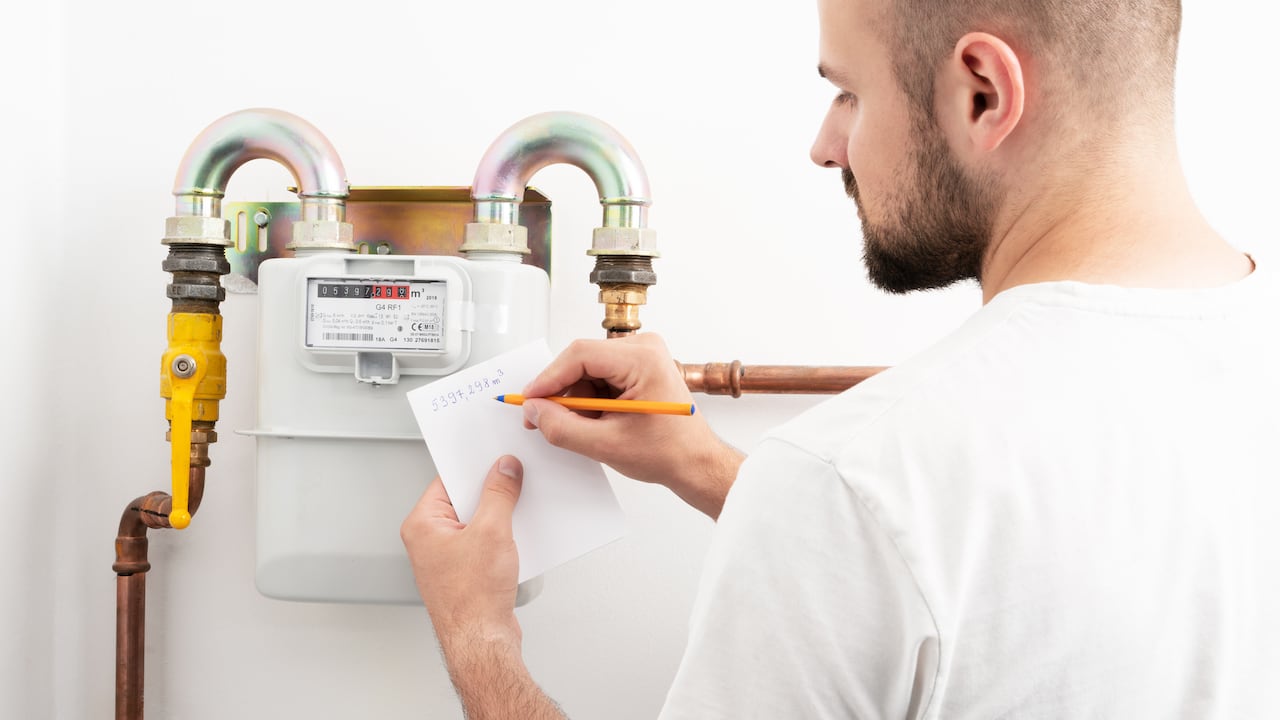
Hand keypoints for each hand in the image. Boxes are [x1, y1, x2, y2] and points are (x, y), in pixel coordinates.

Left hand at [401, 456, 522, 656]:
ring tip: (515, 518)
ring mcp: (446, 558)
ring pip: (476, 523)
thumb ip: (499, 493)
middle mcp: (429, 541)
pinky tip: (515, 540)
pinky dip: (500, 538)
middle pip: (463, 501)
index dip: (474, 469)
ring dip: (498, 518)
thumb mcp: (493, 531)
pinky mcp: (464, 572)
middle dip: (489, 494)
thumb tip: (504, 470)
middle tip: (511, 485)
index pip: (447, 481)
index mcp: (422, 525)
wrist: (482, 641)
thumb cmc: (472, 600)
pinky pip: (483, 543)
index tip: (496, 460)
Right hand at [521, 333, 742, 518]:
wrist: (695, 462)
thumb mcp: (606, 444)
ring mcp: (643, 356)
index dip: (548, 379)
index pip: (580, 355)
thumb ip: (562, 427)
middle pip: (582, 361)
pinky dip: (590, 400)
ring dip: (578, 400)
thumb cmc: (668, 452)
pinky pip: (600, 377)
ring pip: (588, 371)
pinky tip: (597, 422)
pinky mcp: (639, 367)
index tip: (529, 400)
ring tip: (587, 429)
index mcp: (643, 358)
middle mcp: (644, 348)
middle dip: (563, 393)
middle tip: (545, 420)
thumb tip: (533, 410)